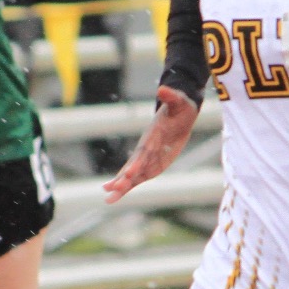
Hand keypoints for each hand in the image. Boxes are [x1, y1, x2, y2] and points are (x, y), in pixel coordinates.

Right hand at [103, 86, 199, 202]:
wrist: (180, 113)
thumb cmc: (180, 107)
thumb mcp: (179, 102)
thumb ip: (170, 97)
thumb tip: (162, 88)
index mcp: (153, 136)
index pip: (144, 151)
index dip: (136, 162)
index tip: (129, 173)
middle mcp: (146, 148)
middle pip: (133, 166)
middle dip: (123, 179)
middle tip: (110, 191)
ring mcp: (147, 158)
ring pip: (132, 175)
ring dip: (121, 187)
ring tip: (107, 200)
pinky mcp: (152, 164)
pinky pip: (139, 177)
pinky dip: (129, 185)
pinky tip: (117, 194)